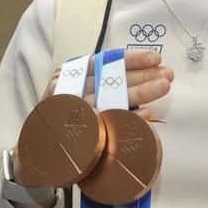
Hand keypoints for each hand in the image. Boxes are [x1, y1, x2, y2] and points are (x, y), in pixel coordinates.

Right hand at [40, 49, 173, 119]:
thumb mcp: (78, 93)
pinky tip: (145, 115)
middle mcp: (69, 86)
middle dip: (141, 75)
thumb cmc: (63, 117)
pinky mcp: (72, 129)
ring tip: (163, 88)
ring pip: (109, 97)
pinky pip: (105, 122)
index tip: (155, 58)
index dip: (130, 59)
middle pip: (109, 77)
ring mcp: (70, 108)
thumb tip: (143, 77)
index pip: (103, 61)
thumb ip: (102, 85)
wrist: (39, 149)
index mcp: (71, 73)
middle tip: (168, 75)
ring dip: (139, 92)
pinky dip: (127, 118)